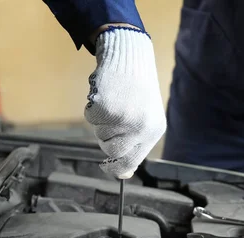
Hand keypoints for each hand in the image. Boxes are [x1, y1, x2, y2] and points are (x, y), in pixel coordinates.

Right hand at [85, 27, 165, 178]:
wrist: (131, 58)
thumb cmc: (137, 90)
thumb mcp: (145, 118)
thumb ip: (135, 144)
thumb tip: (123, 174)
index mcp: (153, 131)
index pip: (131, 162)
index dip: (116, 168)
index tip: (107, 168)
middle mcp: (141, 128)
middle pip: (111, 151)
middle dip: (105, 140)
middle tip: (112, 121)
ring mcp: (124, 118)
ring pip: (99, 134)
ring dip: (100, 121)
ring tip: (113, 103)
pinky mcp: (108, 108)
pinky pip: (90, 118)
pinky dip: (92, 108)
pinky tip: (104, 96)